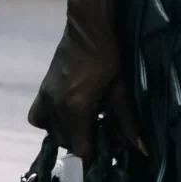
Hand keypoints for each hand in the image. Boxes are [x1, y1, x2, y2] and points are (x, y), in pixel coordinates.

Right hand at [27, 28, 140, 160]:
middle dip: (81, 142)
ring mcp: (45, 99)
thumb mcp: (120, 91)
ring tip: (82, 123)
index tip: (104, 144)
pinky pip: (38, 118)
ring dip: (67, 133)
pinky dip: (48, 122)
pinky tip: (63, 115)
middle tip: (97, 131)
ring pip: (52, 132)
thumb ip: (128, 123)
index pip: (80, 148)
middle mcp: (56, 108)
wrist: (87, 31)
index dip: (93, 150)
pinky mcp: (41, 91)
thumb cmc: (108, 59)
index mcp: (76, 109)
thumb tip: (142, 149)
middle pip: (65, 142)